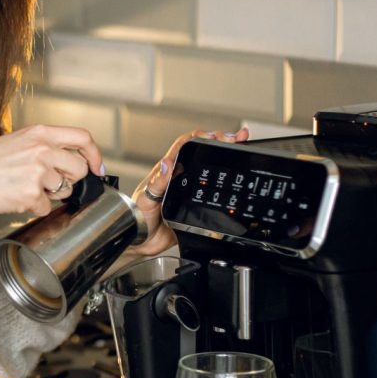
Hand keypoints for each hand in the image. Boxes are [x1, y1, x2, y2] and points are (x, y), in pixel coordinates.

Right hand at [0, 123, 103, 222]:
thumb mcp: (17, 141)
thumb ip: (45, 147)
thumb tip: (70, 164)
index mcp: (39, 133)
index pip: (82, 138)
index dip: (95, 155)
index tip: (96, 168)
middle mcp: (41, 150)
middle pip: (78, 169)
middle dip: (70, 180)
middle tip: (50, 183)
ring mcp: (37, 172)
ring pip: (65, 191)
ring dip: (50, 195)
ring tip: (25, 187)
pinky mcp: (31, 195)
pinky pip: (46, 208)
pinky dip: (33, 207)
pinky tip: (15, 197)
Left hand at [126, 127, 250, 256]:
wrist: (141, 242)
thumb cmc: (136, 218)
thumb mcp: (145, 199)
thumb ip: (156, 183)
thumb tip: (167, 164)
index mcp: (165, 172)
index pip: (184, 147)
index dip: (199, 137)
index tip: (214, 136)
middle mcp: (178, 178)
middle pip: (201, 154)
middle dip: (219, 142)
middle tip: (236, 137)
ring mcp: (188, 191)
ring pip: (208, 171)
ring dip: (224, 159)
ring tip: (240, 147)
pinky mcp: (195, 206)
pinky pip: (211, 194)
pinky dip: (224, 184)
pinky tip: (234, 178)